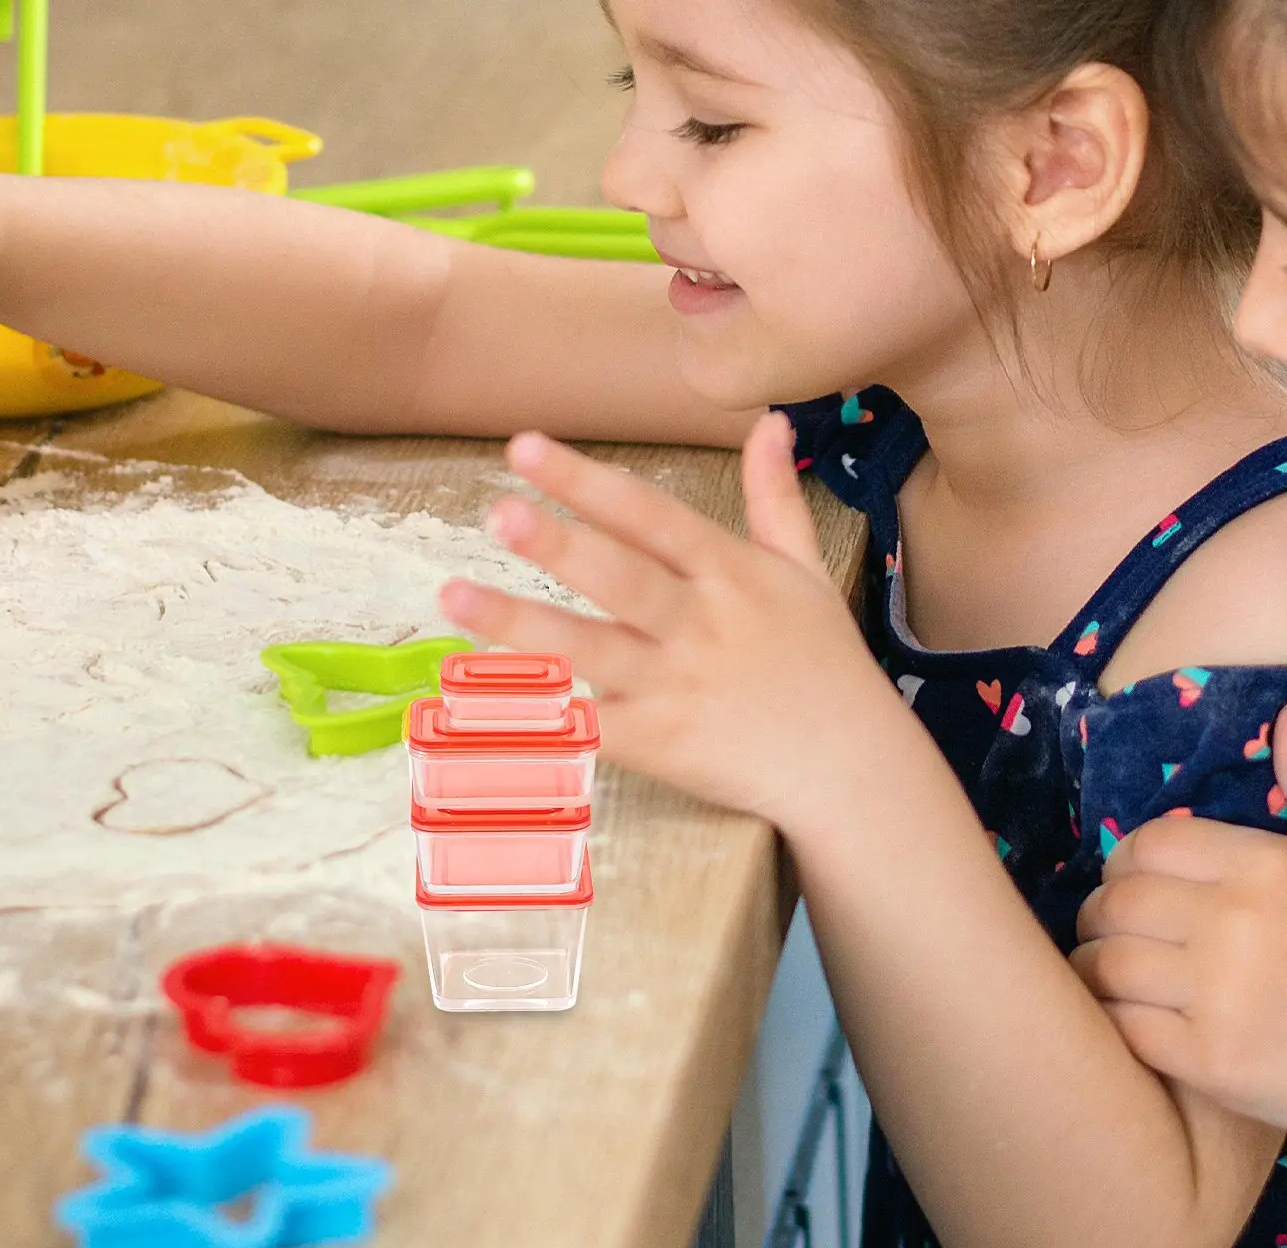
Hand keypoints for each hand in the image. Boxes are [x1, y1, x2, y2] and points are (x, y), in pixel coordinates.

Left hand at [437, 413, 895, 825]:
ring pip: (590, 650)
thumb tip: (771, 422)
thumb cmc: (824, 666)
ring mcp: (677, 687)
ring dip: (519, 625)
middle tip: (496, 512)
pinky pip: (591, 727)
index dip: (586, 482)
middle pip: (620, 578)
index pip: (649, 516)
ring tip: (454, 597)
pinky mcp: (660, 745)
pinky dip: (543, 715)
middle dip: (558, 545)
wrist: (849, 768)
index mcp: (730, 574)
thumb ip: (774, 498)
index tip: (524, 449)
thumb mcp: (808, 572)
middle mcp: (700, 624)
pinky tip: (485, 698)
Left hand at [1073, 710, 1286, 1128]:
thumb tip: (1282, 714)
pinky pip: (1121, 1025)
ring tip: (1111, 976)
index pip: (1148, 847)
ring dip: (1095, 970)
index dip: (1128, 866)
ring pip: (1104, 965)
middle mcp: (1238, 924)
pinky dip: (1113, 1021)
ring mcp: (1222, 996)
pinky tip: (1131, 1021)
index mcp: (1269, 869)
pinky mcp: (1211, 1061)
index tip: (1134, 885)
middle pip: (1114, 905)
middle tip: (1112, 935)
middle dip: (1101, 920)